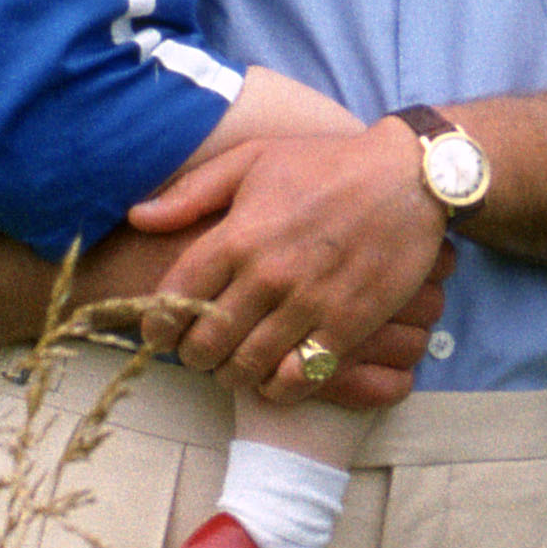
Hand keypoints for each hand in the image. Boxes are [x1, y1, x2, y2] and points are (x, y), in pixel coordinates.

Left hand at [126, 120, 448, 394]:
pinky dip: (278, 387)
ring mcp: (309, 302)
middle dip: (193, 356)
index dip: (157, 326)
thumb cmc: (326, 164)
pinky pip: (298, 377)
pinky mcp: (348, 324)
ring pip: (248, 366)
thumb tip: (138, 217)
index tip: (158, 334)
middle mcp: (269, 273)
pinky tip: (274, 376)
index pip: (176, 298)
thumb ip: (193, 192)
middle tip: (197, 354)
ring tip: (232, 368)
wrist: (409, 177)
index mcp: (239, 233)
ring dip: (232, 375)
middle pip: (206, 341)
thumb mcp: (253, 160)